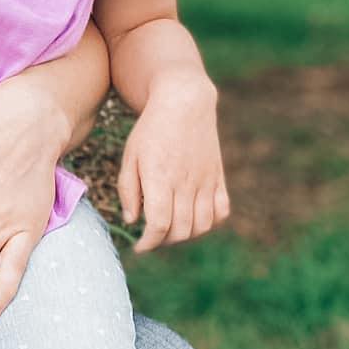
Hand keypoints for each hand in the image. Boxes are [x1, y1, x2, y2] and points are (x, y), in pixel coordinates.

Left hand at [119, 76, 228, 251]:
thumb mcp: (130, 157)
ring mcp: (205, 181)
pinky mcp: (218, 177)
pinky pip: (221, 211)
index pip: (159, 225)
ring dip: (185, 235)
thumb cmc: (150, 130)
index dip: (148, 242)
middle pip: (180, 230)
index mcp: (160, 178)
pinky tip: (193, 217)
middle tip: (152, 237)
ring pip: (201, 225)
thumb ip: (128, 191)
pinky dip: (209, 222)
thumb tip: (132, 220)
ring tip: (170, 229)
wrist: (184, 102)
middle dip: (163, 241)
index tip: (139, 246)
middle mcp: (186, 183)